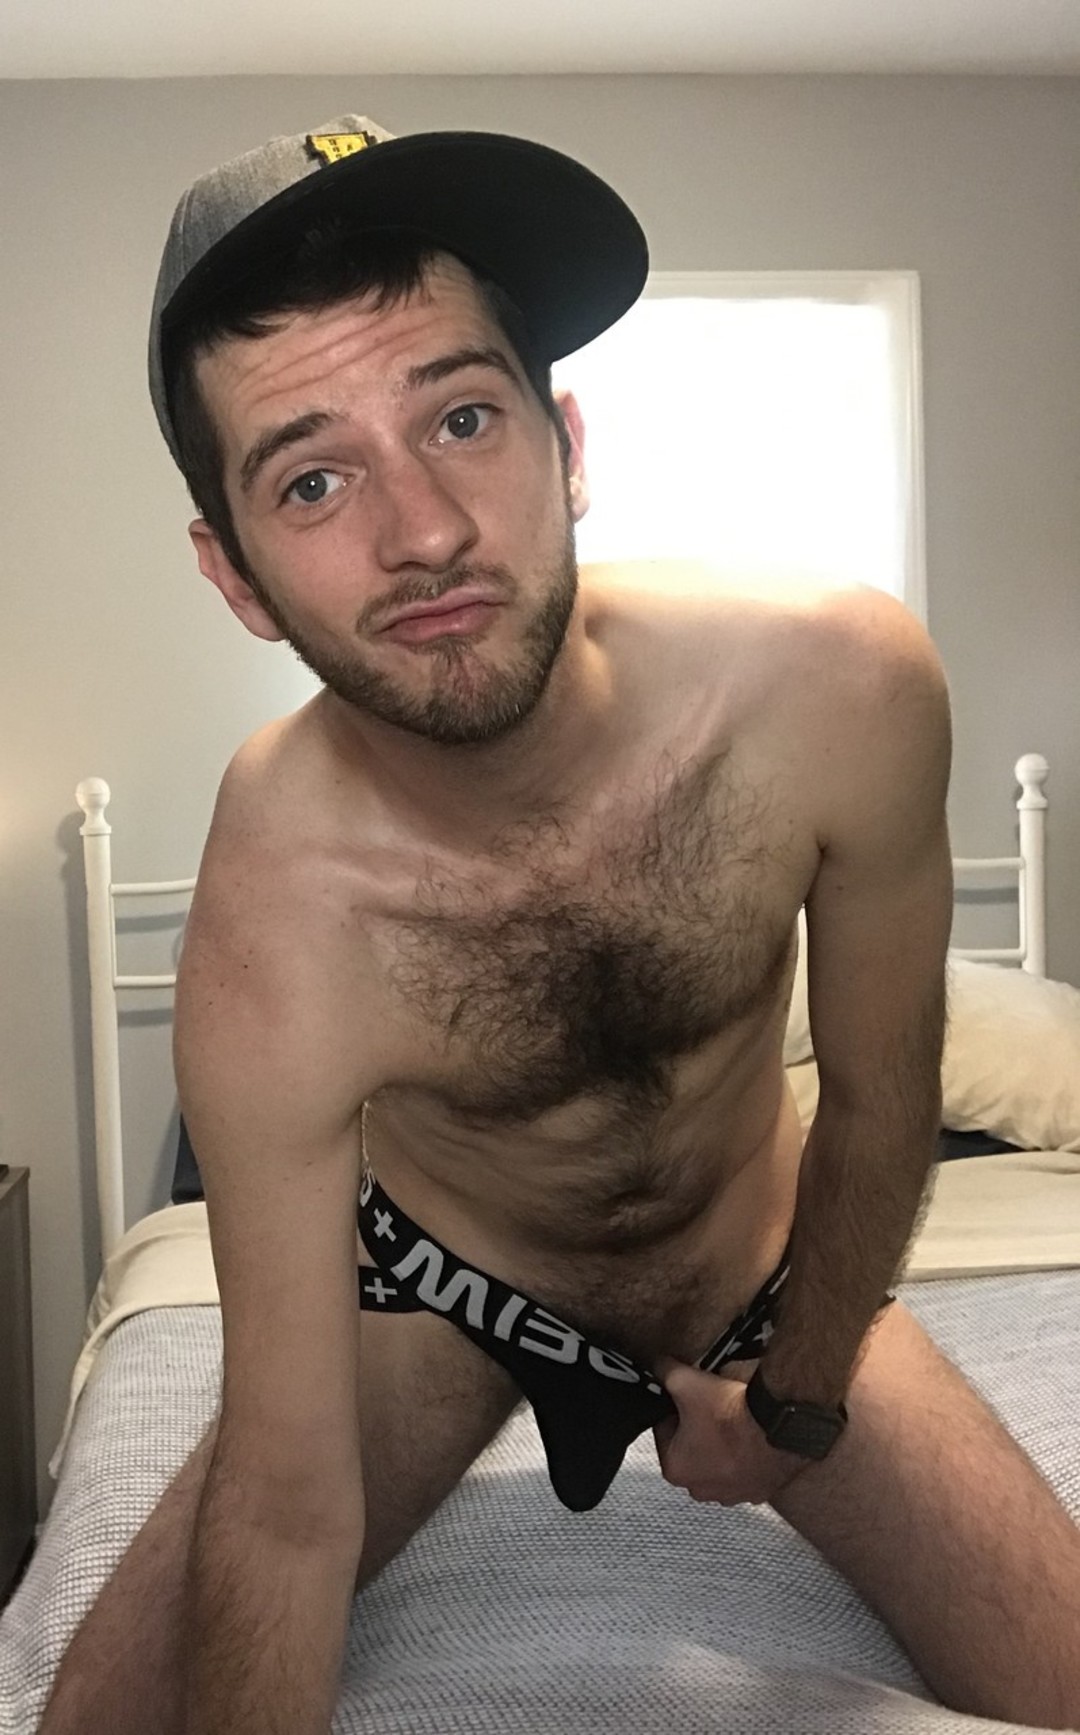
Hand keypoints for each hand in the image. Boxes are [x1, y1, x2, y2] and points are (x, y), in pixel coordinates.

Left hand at [652, 1357, 814, 1505]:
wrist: (777, 1427)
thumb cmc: (731, 1415)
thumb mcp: (685, 1382)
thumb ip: (664, 1372)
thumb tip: (658, 1366)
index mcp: (675, 1468)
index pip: (664, 1429)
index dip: (676, 1407)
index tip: (690, 1397)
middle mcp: (701, 1489)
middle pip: (690, 1447)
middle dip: (697, 1427)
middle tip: (713, 1406)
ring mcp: (732, 1494)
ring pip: (717, 1460)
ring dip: (722, 1442)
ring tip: (734, 1419)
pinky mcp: (757, 1491)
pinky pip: (744, 1469)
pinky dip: (746, 1454)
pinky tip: (751, 1434)